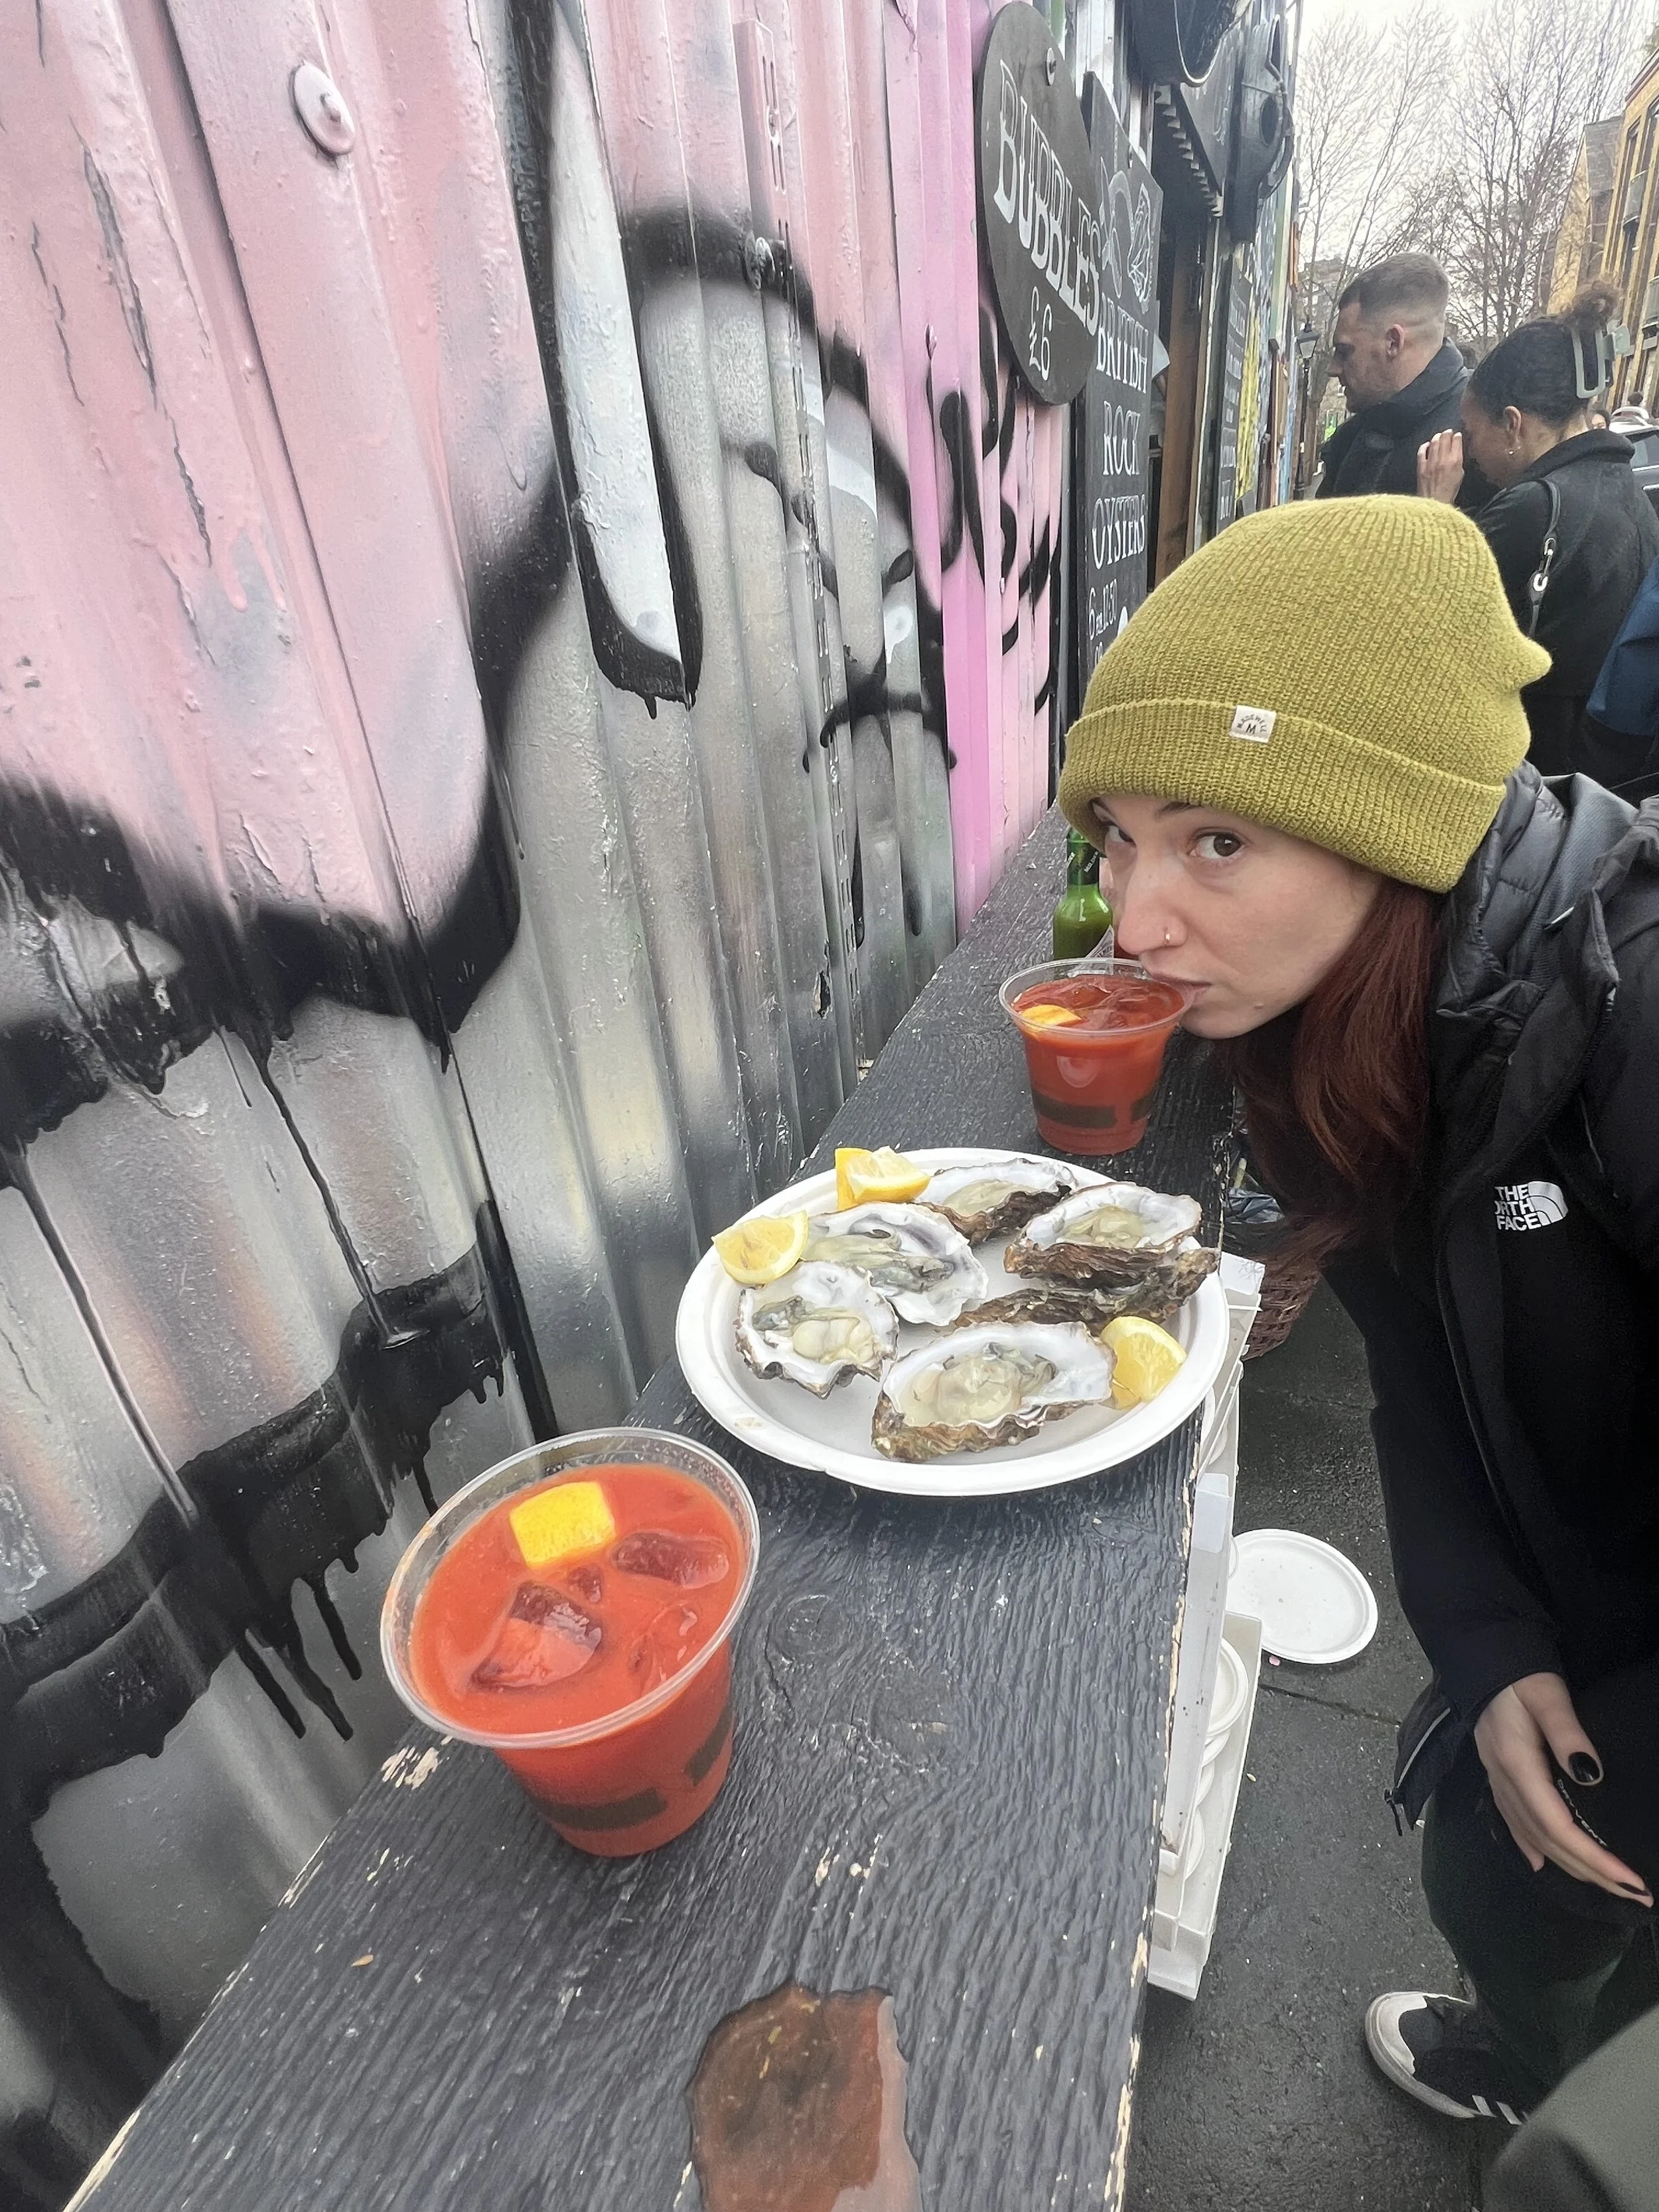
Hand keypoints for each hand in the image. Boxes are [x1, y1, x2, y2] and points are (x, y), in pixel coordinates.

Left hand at [1417, 429, 1464, 502]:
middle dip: (1447, 433)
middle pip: (1445, 439)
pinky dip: (1424, 446)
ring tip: (1439, 435)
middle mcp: (1443, 460)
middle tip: (1448, 431)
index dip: (1457, 436)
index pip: (1456, 442)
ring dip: (1437, 437)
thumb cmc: (1449, 492)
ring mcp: (1431, 462)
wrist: (1435, 503)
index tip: (1457, 435)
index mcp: (1455, 461)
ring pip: (1434, 443)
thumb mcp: (1460, 476)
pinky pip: (1422, 452)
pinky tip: (1427, 444)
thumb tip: (1456, 453)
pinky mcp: (1421, 467)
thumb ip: (1458, 462)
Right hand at [1473, 1674, 1651, 1902]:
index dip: (1593, 1858)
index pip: (1557, 1826)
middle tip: (1633, 1893)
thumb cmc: (1519, 1675)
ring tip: (1604, 1885)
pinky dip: (1528, 1848)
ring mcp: (1497, 1781)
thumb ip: (1568, 1733)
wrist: (1481, 1659)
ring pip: (1532, 1837)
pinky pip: (1512, 1823)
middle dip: (1591, 1872)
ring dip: (1569, 1866)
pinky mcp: (1497, 1776)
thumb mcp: (1548, 1695)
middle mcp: (1505, 1782)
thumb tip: (1591, 1776)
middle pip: (1548, 1841)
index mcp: (1518, 1765)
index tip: (1629, 1878)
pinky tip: (1540, 1865)